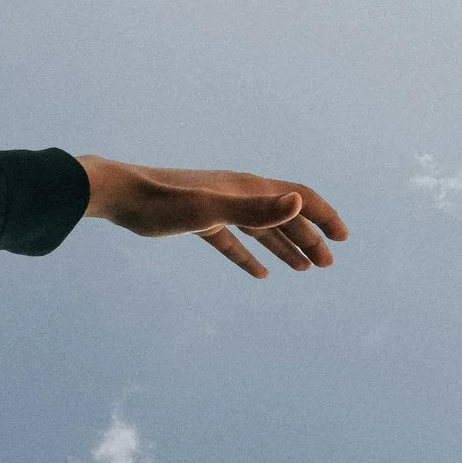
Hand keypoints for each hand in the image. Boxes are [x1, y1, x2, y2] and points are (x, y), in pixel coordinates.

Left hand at [76, 156, 348, 278]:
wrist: (118, 195)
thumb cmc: (162, 203)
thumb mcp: (211, 210)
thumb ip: (256, 209)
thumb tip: (299, 203)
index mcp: (248, 188)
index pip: (299, 198)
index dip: (324, 216)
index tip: (343, 238)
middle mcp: (239, 194)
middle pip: (285, 216)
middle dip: (309, 238)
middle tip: (327, 264)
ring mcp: (219, 207)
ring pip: (262, 229)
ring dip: (285, 247)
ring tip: (304, 270)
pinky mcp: (200, 222)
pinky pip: (234, 241)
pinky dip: (250, 256)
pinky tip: (259, 274)